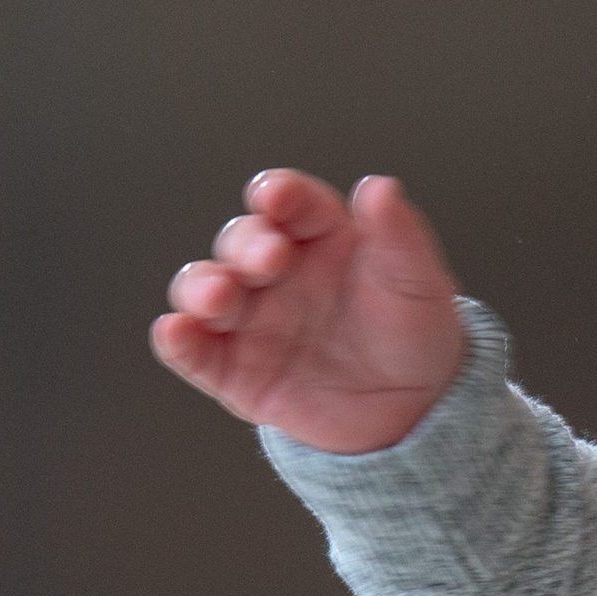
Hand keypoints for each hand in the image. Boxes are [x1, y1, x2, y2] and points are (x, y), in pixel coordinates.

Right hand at [152, 170, 466, 454]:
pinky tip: (178, 331)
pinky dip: (178, 339)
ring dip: (201, 286)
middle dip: (246, 244)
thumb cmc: (414, 333)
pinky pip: (194, 351)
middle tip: (269, 259)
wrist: (414, 409)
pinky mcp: (234, 369)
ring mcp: (252, 319)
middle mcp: (278, 272)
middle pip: (241, 241)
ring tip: (220, 296)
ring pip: (204, 288)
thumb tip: (380, 186)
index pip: (290, 204)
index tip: (275, 195)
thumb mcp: (418, 281)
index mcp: (322, 238)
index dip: (278, 194)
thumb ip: (400, 235)